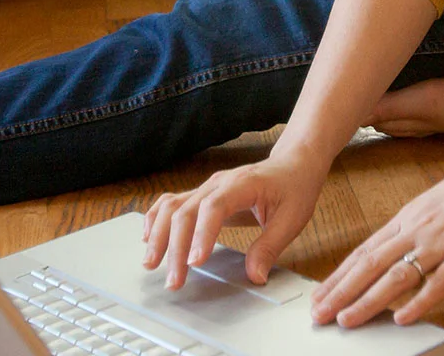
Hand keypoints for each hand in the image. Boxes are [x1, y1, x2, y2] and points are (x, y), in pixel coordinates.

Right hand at [141, 150, 328, 290]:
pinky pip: (172, 202)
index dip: (202, 234)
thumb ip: (270, 247)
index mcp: (242, 184)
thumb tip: (255, 275)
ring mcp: (207, 187)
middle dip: (175, 247)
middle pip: (185, 210)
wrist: (292, 164)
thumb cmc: (294, 187)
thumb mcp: (292, 219)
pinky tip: (149, 238)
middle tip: (174, 279)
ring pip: (172, 206)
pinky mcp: (202, 194)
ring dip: (158, 235)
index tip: (195, 262)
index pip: (214, 207)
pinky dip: (156, 219)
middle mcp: (218, 183)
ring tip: (151, 263)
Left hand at [311, 139, 443, 328]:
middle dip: (340, 292)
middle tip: (319, 313)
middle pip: (369, 264)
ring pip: (395, 276)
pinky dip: (417, 302)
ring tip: (346, 320)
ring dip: (367, 301)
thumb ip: (416, 226)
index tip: (321, 293)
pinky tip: (401, 318)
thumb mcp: (436, 201)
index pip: (364, 251)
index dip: (339, 276)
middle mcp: (417, 229)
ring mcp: (441, 242)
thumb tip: (397, 248)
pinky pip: (438, 283)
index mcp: (408, 216)